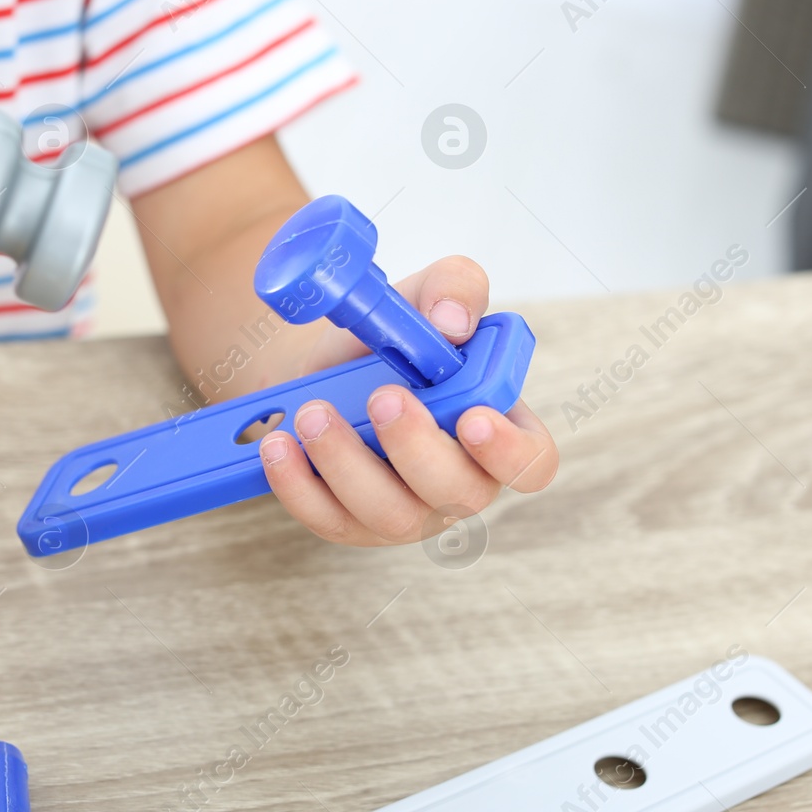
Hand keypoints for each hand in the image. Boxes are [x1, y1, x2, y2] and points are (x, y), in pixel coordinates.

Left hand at [257, 256, 556, 545]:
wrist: (324, 366)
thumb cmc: (393, 340)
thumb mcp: (423, 294)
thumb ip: (453, 288)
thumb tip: (451, 323)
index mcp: (497, 428)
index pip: (532, 462)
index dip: (510, 452)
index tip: (473, 417)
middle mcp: (460, 480)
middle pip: (457, 494)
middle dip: (417, 448)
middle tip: (381, 398)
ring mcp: (407, 511)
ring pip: (389, 514)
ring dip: (347, 464)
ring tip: (313, 412)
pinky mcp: (352, 523)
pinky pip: (330, 520)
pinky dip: (299, 486)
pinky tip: (279, 445)